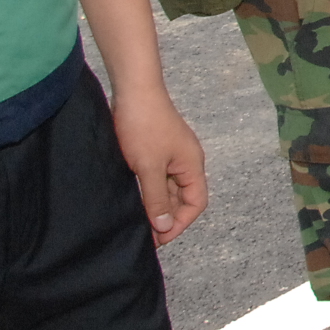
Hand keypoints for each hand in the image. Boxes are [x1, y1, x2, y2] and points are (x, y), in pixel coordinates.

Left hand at [109, 90, 207, 244]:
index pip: (196, 203)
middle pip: (183, 198)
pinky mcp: (155, 151)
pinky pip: (157, 178)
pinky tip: (133, 199)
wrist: (133, 91)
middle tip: (143, 234)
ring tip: (135, 220)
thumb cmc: (144, 126)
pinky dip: (148, 191)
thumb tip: (164, 226)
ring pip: (168, 189)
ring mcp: (170, 156)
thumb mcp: (149, 167)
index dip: (180, 223)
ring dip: (156, 205)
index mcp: (192, 165)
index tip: (158, 238)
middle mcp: (185, 162)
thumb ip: (157, 198)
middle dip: (166, 217)